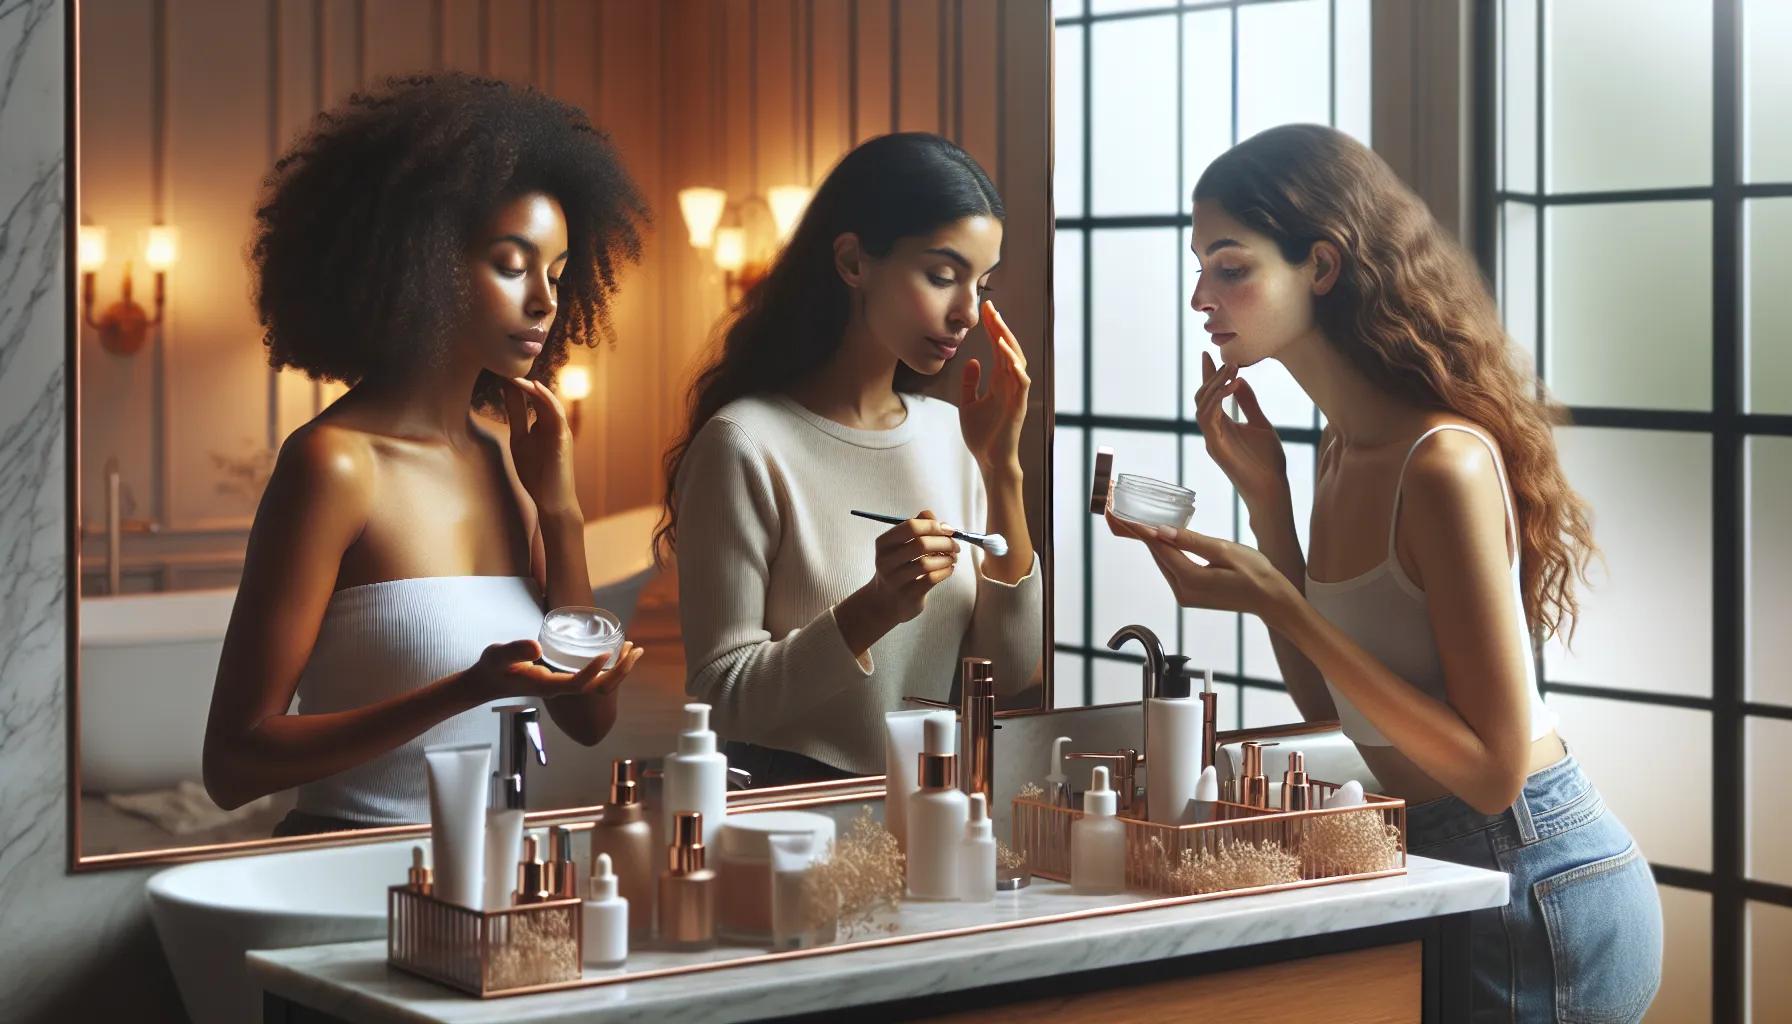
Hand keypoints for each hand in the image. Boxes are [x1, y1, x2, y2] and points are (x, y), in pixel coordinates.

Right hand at [462, 638, 643, 704]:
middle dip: (620, 671)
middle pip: (598, 689)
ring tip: (633, 648)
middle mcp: (560, 689)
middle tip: (635, 648)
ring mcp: (563, 687)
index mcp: (548, 686)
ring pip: (599, 686)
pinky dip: (609, 667)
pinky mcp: (563, 681)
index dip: (594, 672)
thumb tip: (537, 647)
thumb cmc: (492, 669)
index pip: (578, 685)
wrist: (486, 683)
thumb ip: (514, 651)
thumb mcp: (498, 656)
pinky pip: (593, 679)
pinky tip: (615, 653)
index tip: (606, 653)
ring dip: (619, 669)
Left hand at [504, 377, 581, 519]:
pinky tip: (537, 389)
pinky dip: (548, 400)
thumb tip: (506, 393)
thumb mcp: (520, 439)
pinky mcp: (563, 439)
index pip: (531, 397)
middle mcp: (554, 423)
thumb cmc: (536, 472)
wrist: (551, 500)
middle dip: (523, 381)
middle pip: (540, 395)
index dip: (516, 384)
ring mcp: (560, 430)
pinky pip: (558, 415)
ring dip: (534, 388)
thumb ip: (516, 416)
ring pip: (549, 402)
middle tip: (504, 366)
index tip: (498, 370)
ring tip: (516, 376)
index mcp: (544, 422)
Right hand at [859, 509, 959, 627]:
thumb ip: (916, 528)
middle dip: (945, 543)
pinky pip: (931, 579)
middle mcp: (886, 560)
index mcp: (884, 543)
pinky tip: (949, 569)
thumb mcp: (900, 547)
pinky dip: (945, 572)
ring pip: (927, 563)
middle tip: (955, 546)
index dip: (934, 525)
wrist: (883, 603)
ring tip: (953, 558)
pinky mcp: (907, 595)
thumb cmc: (898, 569)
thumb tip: (934, 517)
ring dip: (947, 558)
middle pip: (921, 544)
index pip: (910, 526)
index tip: (949, 530)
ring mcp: (895, 579)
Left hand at [958, 301, 1030, 474]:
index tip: (986, 310)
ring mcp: (1016, 396)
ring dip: (1009, 346)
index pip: (997, 349)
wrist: (989, 461)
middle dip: (1000, 329)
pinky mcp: (1018, 410)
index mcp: (998, 382)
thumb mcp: (968, 404)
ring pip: (1017, 364)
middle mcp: (1010, 385)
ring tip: (999, 329)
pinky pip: (1021, 387)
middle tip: (991, 309)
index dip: (992, 329)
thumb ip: (970, 383)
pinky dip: (1017, 372)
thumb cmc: (982, 435)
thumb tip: (971, 361)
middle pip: (1008, 350)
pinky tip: (1010, 360)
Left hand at [1106, 512, 1299, 623]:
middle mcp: (1182, 591)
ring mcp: (1185, 595)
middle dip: (1137, 532)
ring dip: (1149, 541)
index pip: (1159, 548)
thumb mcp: (1226, 551)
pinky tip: (1156, 537)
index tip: (1119, 513)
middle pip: (1156, 555)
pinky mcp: (1189, 594)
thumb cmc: (1256, 574)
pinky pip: (1171, 568)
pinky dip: (1164, 551)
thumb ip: (1192, 541)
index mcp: (1191, 579)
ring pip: (1162, 561)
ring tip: (1130, 520)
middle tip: (1117, 511)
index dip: (1138, 528)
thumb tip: (1162, 531)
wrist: (1271, 600)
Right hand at [1196, 352, 1288, 513]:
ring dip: (1214, 385)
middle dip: (1211, 376)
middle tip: (1227, 360)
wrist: (1272, 490)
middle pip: (1202, 398)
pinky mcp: (1216, 448)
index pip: (1211, 395)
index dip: (1208, 374)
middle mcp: (1213, 432)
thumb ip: (1249, 405)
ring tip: (1230, 370)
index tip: (1209, 354)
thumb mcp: (1261, 425)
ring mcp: (1212, 440)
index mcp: (1223, 426)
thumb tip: (1240, 381)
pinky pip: (1208, 419)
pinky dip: (1217, 400)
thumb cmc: (1268, 463)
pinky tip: (1230, 387)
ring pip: (1202, 406)